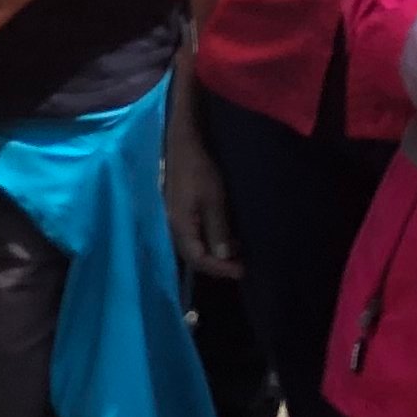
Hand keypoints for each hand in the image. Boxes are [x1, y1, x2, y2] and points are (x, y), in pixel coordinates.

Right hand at [166, 99, 236, 275]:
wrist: (182, 145)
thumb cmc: (198, 170)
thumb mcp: (213, 199)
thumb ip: (217, 229)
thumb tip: (223, 256)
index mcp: (180, 226)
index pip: (198, 259)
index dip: (220, 269)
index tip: (243, 271)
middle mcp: (174, 227)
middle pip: (193, 257)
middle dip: (217, 265)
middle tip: (241, 267)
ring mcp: (176, 219)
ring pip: (194, 246)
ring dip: (215, 254)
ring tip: (237, 254)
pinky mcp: (181, 211)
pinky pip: (194, 235)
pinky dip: (211, 241)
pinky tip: (226, 237)